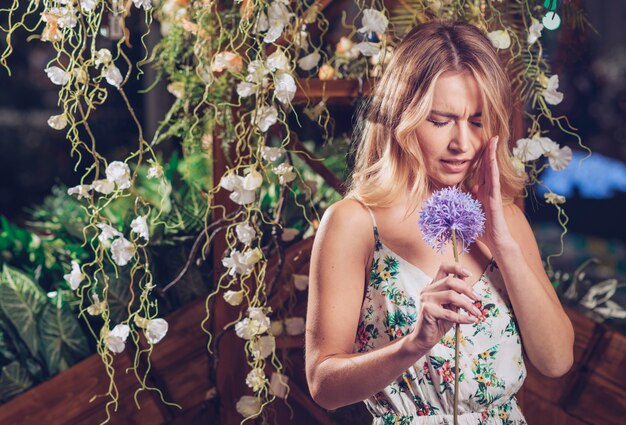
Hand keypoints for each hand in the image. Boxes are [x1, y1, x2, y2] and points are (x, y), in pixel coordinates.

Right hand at [410, 262, 480, 351]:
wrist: (426, 338)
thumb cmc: (440, 322)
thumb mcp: (452, 306)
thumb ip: (457, 294)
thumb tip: (468, 282)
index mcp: (433, 285)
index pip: (443, 268)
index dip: (457, 268)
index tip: (470, 274)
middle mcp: (428, 289)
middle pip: (450, 281)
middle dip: (467, 289)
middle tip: (477, 298)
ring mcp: (426, 299)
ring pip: (451, 295)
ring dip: (467, 304)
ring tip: (476, 312)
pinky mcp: (427, 310)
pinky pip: (449, 313)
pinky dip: (462, 317)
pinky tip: (471, 320)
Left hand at [471, 136, 514, 253]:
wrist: (496, 241)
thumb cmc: (483, 229)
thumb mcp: (470, 212)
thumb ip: (467, 202)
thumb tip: (467, 191)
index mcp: (482, 192)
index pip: (482, 171)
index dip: (482, 158)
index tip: (482, 145)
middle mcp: (489, 190)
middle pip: (488, 167)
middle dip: (489, 151)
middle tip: (491, 136)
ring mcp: (493, 194)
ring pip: (491, 171)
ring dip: (492, 156)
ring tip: (493, 141)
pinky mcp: (495, 200)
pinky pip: (493, 183)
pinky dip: (492, 171)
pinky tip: (491, 161)